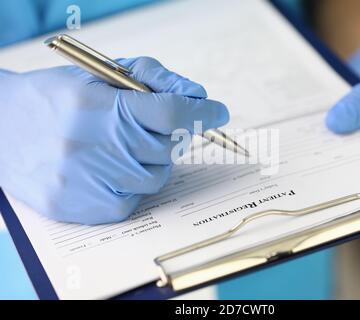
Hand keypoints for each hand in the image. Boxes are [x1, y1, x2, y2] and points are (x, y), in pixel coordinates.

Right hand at [0, 57, 228, 223]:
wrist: (2, 129)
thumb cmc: (55, 97)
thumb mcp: (100, 74)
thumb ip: (153, 79)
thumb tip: (197, 96)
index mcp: (99, 107)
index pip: (171, 114)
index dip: (201, 112)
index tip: (217, 112)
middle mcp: (95, 147)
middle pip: (169, 147)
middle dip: (172, 134)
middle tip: (152, 125)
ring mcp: (90, 183)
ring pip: (156, 176)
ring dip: (152, 160)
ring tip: (124, 147)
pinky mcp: (85, 209)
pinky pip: (136, 200)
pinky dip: (134, 183)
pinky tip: (111, 168)